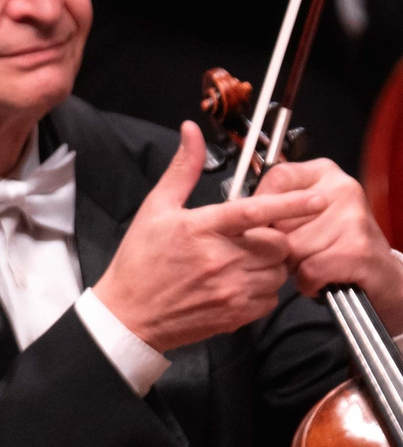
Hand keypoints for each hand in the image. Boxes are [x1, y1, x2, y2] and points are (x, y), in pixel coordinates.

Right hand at [97, 123, 304, 352]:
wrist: (129, 314)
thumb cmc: (140, 260)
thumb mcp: (156, 208)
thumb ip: (183, 169)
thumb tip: (190, 132)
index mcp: (200, 228)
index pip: (255, 211)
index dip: (291, 204)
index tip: (319, 199)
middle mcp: (220, 259)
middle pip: (277, 243)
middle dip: (271, 238)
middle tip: (246, 239)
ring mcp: (230, 289)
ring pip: (278, 271)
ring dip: (268, 264)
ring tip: (240, 262)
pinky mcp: (236, 314)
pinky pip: (271, 298)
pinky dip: (262, 289)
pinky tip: (237, 284)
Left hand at [254, 154, 402, 324]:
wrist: (378, 273)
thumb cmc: (334, 242)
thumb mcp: (305, 212)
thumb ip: (276, 204)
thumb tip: (239, 210)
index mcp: (325, 173)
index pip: (276, 177)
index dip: (263, 206)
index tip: (267, 222)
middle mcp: (343, 189)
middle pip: (279, 219)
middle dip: (280, 243)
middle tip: (298, 249)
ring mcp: (353, 219)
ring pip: (292, 248)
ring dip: (294, 265)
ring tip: (313, 262)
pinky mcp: (358, 250)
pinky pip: (309, 270)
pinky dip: (308, 282)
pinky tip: (320, 278)